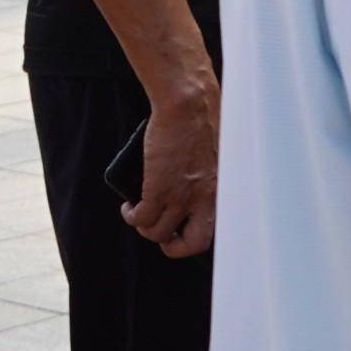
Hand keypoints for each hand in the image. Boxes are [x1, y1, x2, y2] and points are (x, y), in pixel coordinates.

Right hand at [121, 84, 218, 257]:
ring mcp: (182, 196)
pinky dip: (131, 216)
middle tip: (162, 233)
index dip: (195, 236)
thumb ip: (212, 174)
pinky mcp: (159, 187)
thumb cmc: (205, 119)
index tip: (183, 228)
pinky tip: (128, 207)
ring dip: (145, 227)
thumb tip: (194, 185)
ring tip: (138, 213)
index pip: (216, 229)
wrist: (189, 104)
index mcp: (223, 190)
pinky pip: (141, 217)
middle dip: (174, 246)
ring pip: (157, 232)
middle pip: (192, 243)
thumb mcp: (218, 155)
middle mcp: (206, 199)